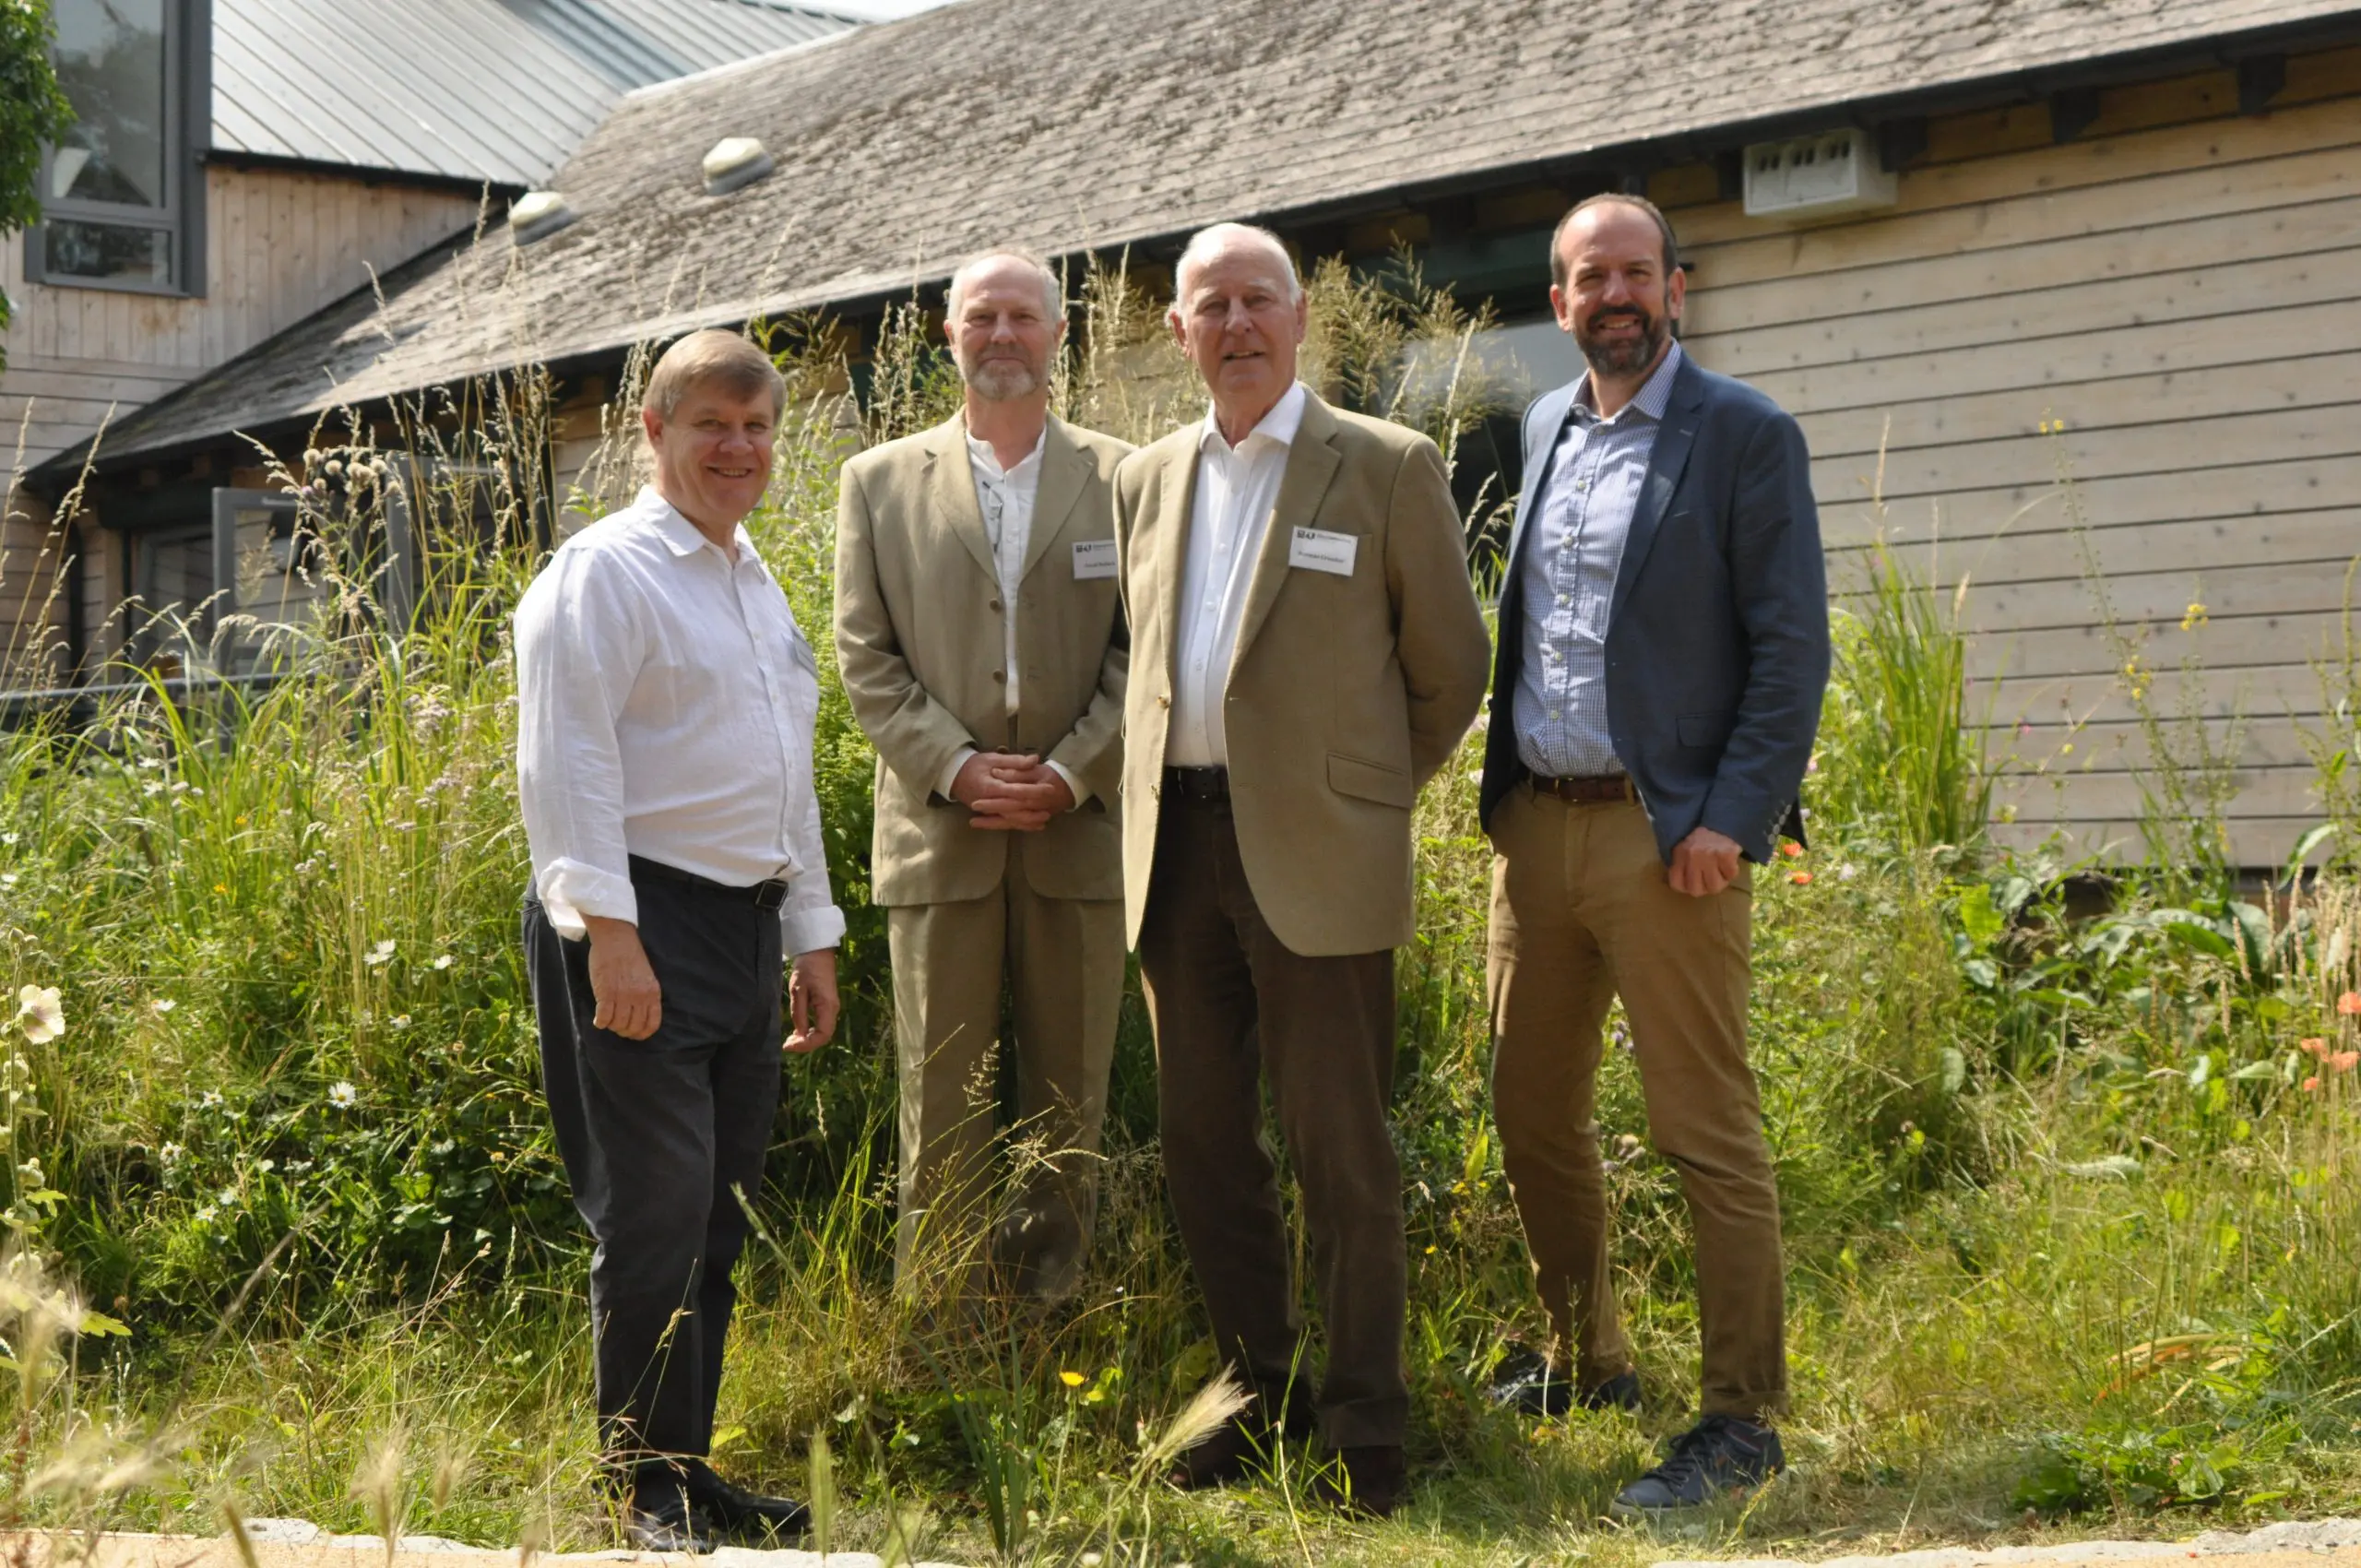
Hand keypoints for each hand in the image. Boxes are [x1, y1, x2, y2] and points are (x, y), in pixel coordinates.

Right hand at [583, 916, 661, 1038]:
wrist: (616, 939)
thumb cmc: (630, 956)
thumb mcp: (647, 977)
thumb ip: (645, 995)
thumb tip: (639, 1015)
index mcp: (652, 993)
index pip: (651, 1024)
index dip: (642, 1033)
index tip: (634, 1034)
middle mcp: (639, 997)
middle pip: (633, 1027)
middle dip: (624, 1031)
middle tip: (617, 1025)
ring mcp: (623, 996)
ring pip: (618, 1024)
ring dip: (611, 1026)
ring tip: (607, 1019)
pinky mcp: (606, 993)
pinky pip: (604, 1017)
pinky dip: (600, 1022)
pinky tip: (598, 1019)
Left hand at [786, 949, 838, 1052]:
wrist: (817, 951)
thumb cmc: (807, 967)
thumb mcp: (798, 990)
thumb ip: (799, 1013)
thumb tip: (800, 1035)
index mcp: (827, 1006)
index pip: (822, 1035)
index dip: (806, 1045)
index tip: (788, 1045)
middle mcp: (833, 1009)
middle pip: (824, 1036)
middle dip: (806, 1044)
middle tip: (787, 1044)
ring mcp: (831, 1007)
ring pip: (823, 1032)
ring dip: (807, 1039)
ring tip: (790, 1039)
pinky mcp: (827, 1005)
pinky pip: (821, 1025)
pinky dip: (810, 1032)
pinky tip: (798, 1031)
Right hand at [953, 752, 1069, 831]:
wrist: (954, 776)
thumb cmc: (974, 765)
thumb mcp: (993, 758)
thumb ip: (1015, 761)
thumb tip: (1035, 760)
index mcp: (991, 786)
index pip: (1016, 791)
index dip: (1034, 790)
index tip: (1050, 788)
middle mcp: (990, 802)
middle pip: (1016, 809)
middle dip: (1035, 808)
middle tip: (1052, 806)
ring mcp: (989, 811)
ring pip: (1012, 820)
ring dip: (1029, 820)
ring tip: (1046, 817)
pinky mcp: (990, 815)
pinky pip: (1007, 823)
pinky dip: (1021, 825)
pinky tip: (1035, 825)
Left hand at [1667, 826, 1743, 896]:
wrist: (1722, 818)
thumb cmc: (1701, 835)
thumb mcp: (1683, 847)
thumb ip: (1681, 864)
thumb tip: (1685, 886)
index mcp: (1680, 854)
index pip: (1677, 884)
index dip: (1686, 887)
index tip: (1694, 882)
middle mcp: (1693, 857)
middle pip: (1696, 890)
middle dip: (1704, 887)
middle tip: (1709, 879)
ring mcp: (1710, 856)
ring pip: (1714, 887)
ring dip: (1720, 882)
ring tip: (1721, 872)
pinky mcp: (1727, 855)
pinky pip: (1731, 875)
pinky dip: (1731, 872)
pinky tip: (1729, 864)